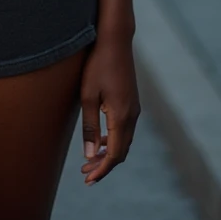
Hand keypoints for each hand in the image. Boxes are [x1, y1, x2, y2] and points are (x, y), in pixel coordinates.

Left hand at [79, 36, 140, 184]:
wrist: (115, 40)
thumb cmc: (97, 65)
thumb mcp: (88, 95)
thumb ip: (90, 126)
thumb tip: (91, 155)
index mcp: (122, 116)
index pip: (115, 154)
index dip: (102, 170)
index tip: (89, 179)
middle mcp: (132, 115)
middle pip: (121, 151)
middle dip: (104, 165)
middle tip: (86, 174)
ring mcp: (134, 108)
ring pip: (124, 141)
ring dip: (109, 153)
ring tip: (91, 160)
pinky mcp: (132, 101)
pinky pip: (125, 129)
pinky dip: (114, 140)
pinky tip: (101, 140)